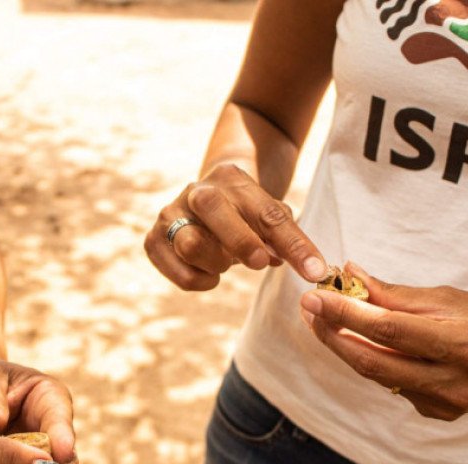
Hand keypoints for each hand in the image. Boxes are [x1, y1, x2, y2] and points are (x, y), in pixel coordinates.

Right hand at [144, 164, 327, 290]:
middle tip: (258, 262)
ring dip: (217, 263)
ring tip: (225, 264)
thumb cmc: (245, 214)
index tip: (314, 271)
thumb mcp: (270, 218)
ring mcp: (170, 213)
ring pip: (191, 243)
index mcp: (233, 180)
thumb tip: (310, 268)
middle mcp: (197, 191)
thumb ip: (288, 240)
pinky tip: (208, 273)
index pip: (269, 213)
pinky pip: (176, 270)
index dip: (295, 244)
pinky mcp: (153, 240)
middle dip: (239, 240)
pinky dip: (197, 280)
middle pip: (215, 210)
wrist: (204, 200)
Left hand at [300, 263, 467, 420]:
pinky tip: (362, 342)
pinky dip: (373, 361)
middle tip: (310, 309)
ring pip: (376, 375)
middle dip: (334, 334)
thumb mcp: (450, 297)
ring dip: (346, 347)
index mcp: (461, 344)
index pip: (389, 330)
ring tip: (324, 320)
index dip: (347, 314)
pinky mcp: (436, 414)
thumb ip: (396, 294)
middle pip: (373, 361)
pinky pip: (391, 385)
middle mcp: (452, 381)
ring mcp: (443, 404)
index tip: (316, 297)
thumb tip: (351, 275)